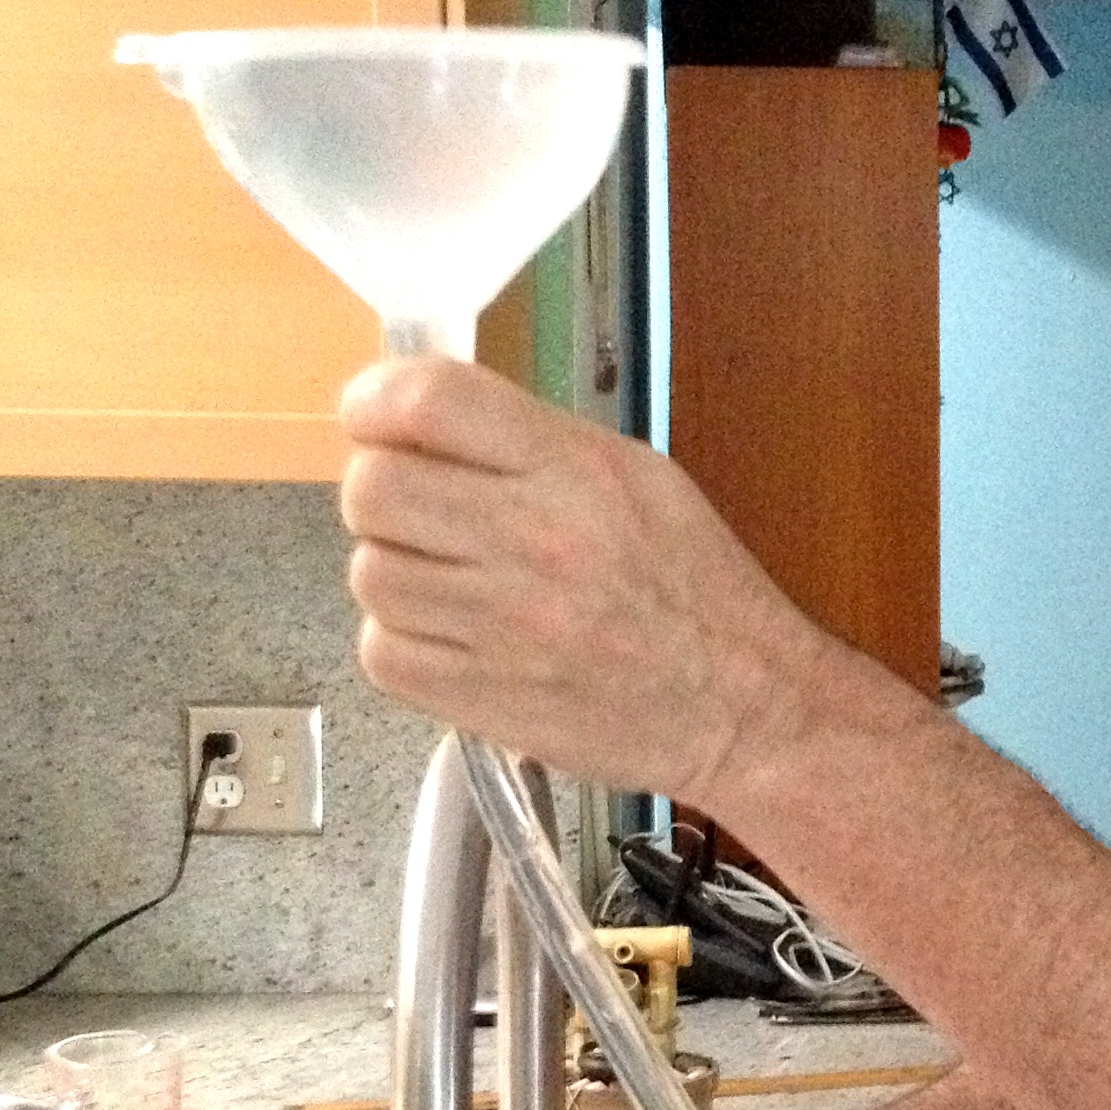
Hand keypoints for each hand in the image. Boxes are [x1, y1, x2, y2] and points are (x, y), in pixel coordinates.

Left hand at [339, 356, 827, 809]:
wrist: (741, 707)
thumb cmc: (693, 587)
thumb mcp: (637, 477)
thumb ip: (529, 442)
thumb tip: (419, 424)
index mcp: (574, 469)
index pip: (425, 402)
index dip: (374, 402)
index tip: (374, 419)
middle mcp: (532, 541)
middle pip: (373, 488)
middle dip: (384, 494)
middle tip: (424, 514)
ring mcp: (501, 627)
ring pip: (369, 574)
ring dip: (397, 573)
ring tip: (453, 584)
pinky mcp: (478, 700)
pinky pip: (382, 652)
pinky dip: (405, 644)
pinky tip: (457, 639)